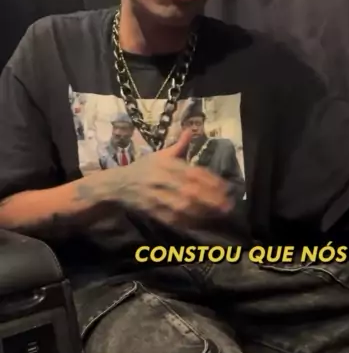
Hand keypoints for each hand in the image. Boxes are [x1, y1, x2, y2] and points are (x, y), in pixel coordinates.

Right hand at [111, 129, 233, 229]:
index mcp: (165, 164)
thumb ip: (179, 145)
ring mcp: (156, 197)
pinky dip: (186, 221)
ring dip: (201, 211)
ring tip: (218, 213)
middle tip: (227, 204)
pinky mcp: (151, 212)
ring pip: (181, 206)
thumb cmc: (143, 168)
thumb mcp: (159, 154)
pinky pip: (171, 218)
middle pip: (188, 190)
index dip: (210, 180)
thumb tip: (191, 129)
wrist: (117, 185)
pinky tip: (200, 223)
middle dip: (210, 198)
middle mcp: (161, 180)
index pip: (191, 172)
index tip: (226, 187)